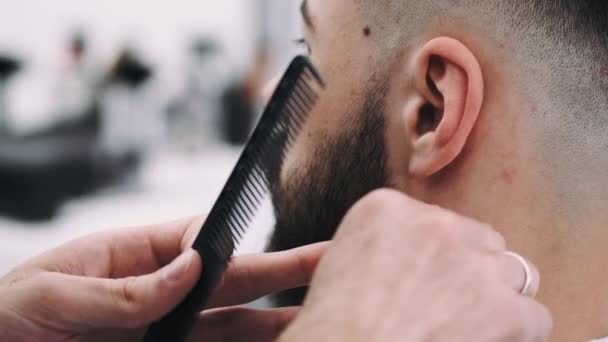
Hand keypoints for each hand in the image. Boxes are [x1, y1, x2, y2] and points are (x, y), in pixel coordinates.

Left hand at [0, 216, 326, 341]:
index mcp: (136, 256)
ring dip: (275, 321)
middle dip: (283, 271)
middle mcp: (160, 293)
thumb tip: (192, 266)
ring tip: (318, 314)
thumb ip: (125, 286)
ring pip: (233, 326)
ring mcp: (165, 333)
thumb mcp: (55, 291)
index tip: (234, 257)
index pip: (197, 238)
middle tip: (331, 259)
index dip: (224, 244)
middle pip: (232, 282)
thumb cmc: (5, 315)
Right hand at [280, 189, 552, 341]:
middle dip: (465, 269)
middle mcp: (435, 224)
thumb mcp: (333, 268)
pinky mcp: (507, 309)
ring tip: (463, 326)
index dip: (428, 257)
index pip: (431, 221)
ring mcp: (475, 264)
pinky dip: (515, 335)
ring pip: (509, 271)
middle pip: (475, 239)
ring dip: (492, 296)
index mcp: (386, 208)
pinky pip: (532, 315)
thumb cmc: (330, 329)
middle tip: (441, 305)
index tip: (415, 282)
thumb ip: (366, 247)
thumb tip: (362, 260)